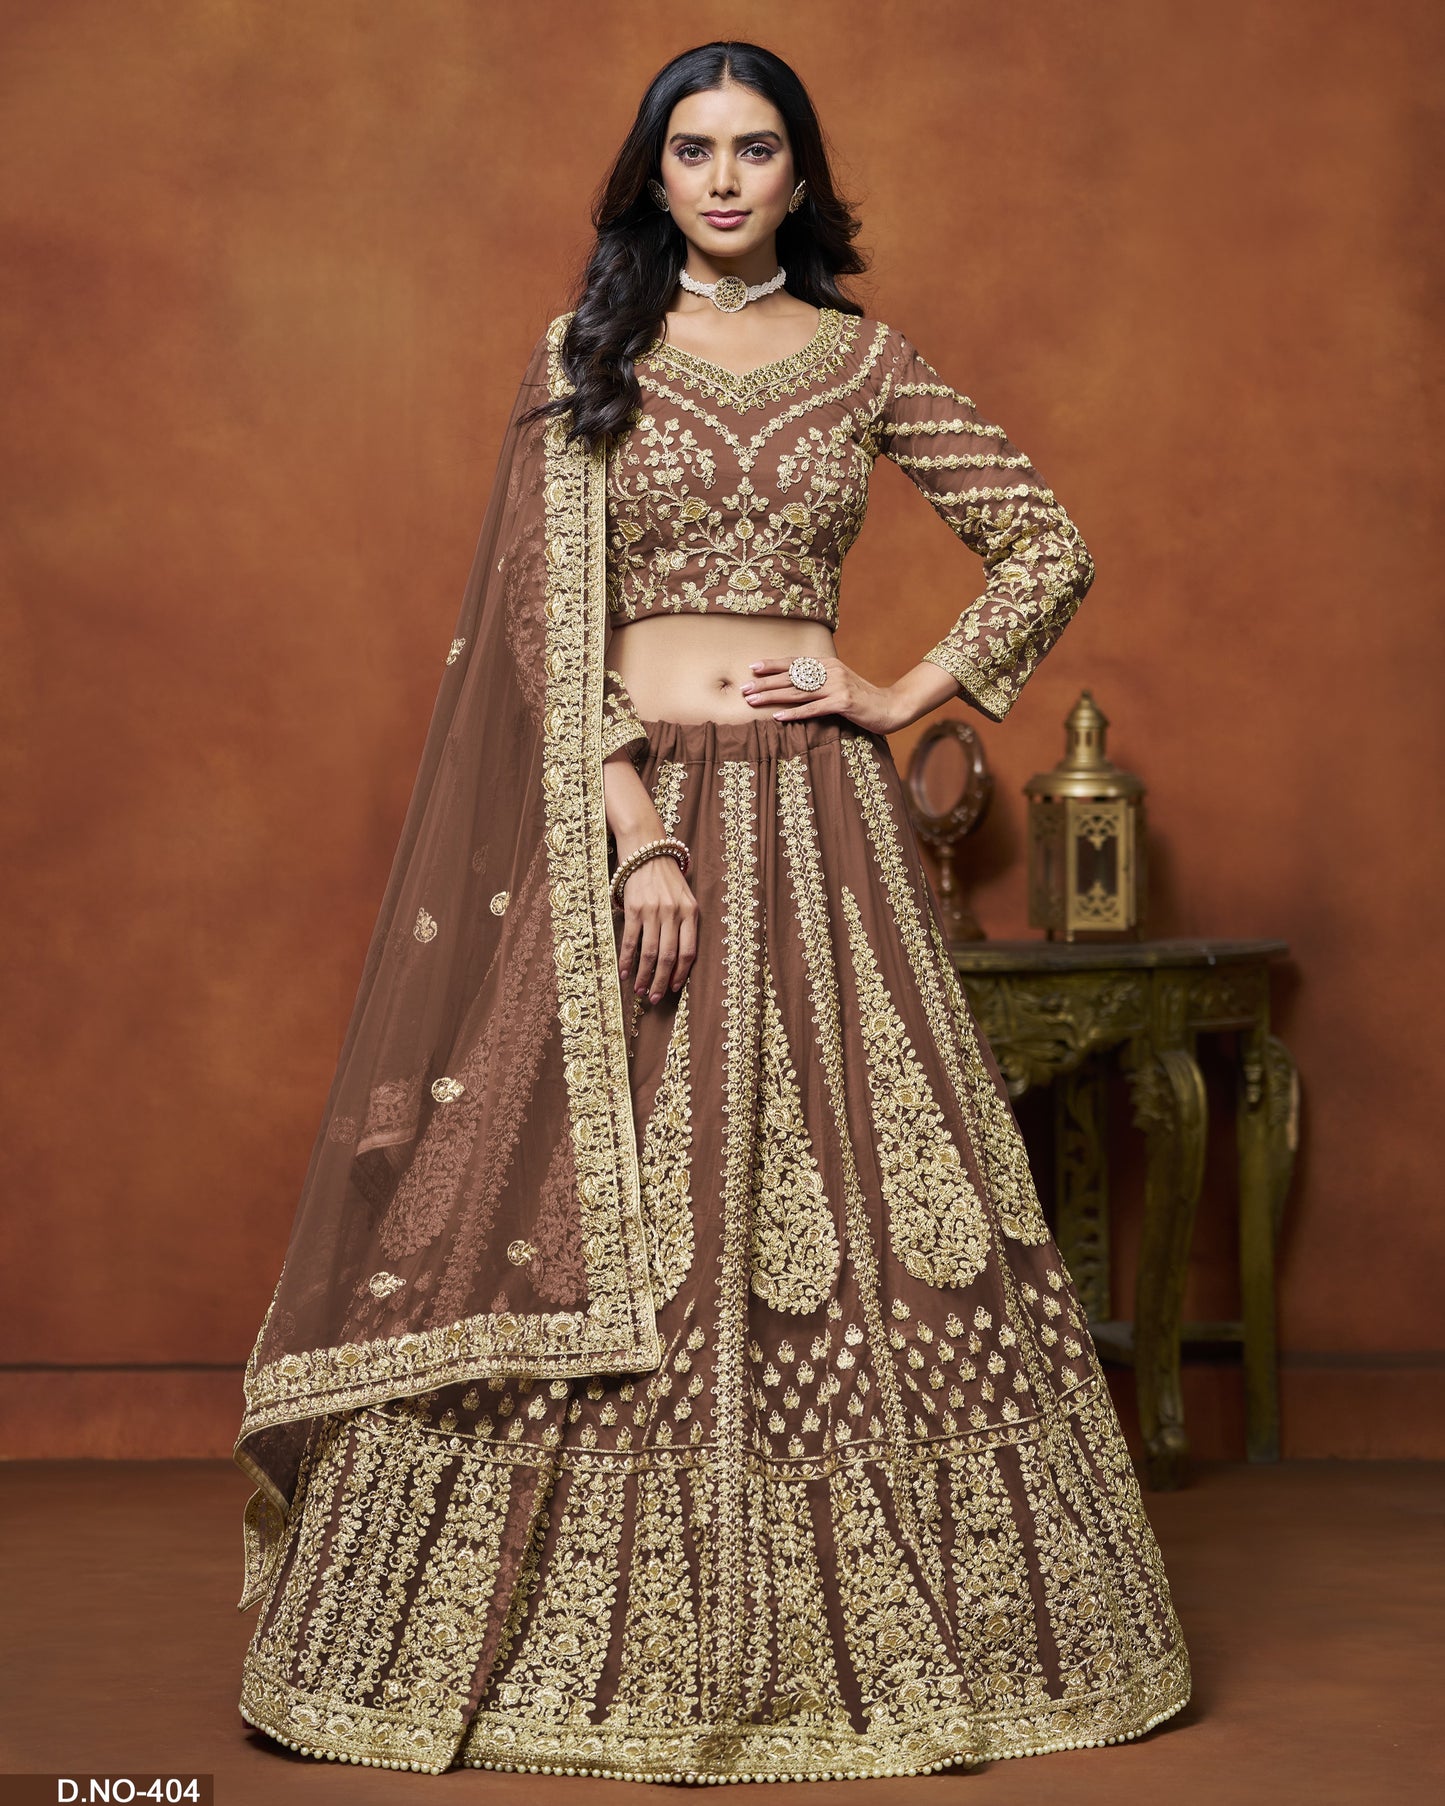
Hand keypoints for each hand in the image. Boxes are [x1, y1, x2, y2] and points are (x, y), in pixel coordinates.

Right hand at [614, 834, 698, 1002]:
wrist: (647, 850)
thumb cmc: (667, 878)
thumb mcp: (685, 898)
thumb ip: (685, 923)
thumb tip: (679, 959)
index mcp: (690, 912)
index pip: (688, 952)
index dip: (681, 974)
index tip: (674, 989)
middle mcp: (673, 913)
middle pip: (668, 957)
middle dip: (662, 982)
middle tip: (655, 998)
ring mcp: (652, 911)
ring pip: (649, 953)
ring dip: (644, 976)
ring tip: (640, 990)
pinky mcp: (634, 908)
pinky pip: (630, 941)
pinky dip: (626, 960)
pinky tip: (624, 973)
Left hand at [739, 656, 905, 734]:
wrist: (890, 707)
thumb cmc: (862, 699)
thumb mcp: (840, 683)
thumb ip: (821, 681)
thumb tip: (795, 685)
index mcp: (828, 664)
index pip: (795, 662)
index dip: (773, 665)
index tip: (752, 667)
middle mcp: (831, 671)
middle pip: (791, 677)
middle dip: (764, 683)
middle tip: (743, 688)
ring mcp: (837, 686)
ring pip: (797, 691)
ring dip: (772, 696)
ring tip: (752, 701)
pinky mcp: (843, 702)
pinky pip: (813, 708)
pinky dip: (794, 713)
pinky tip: (778, 716)